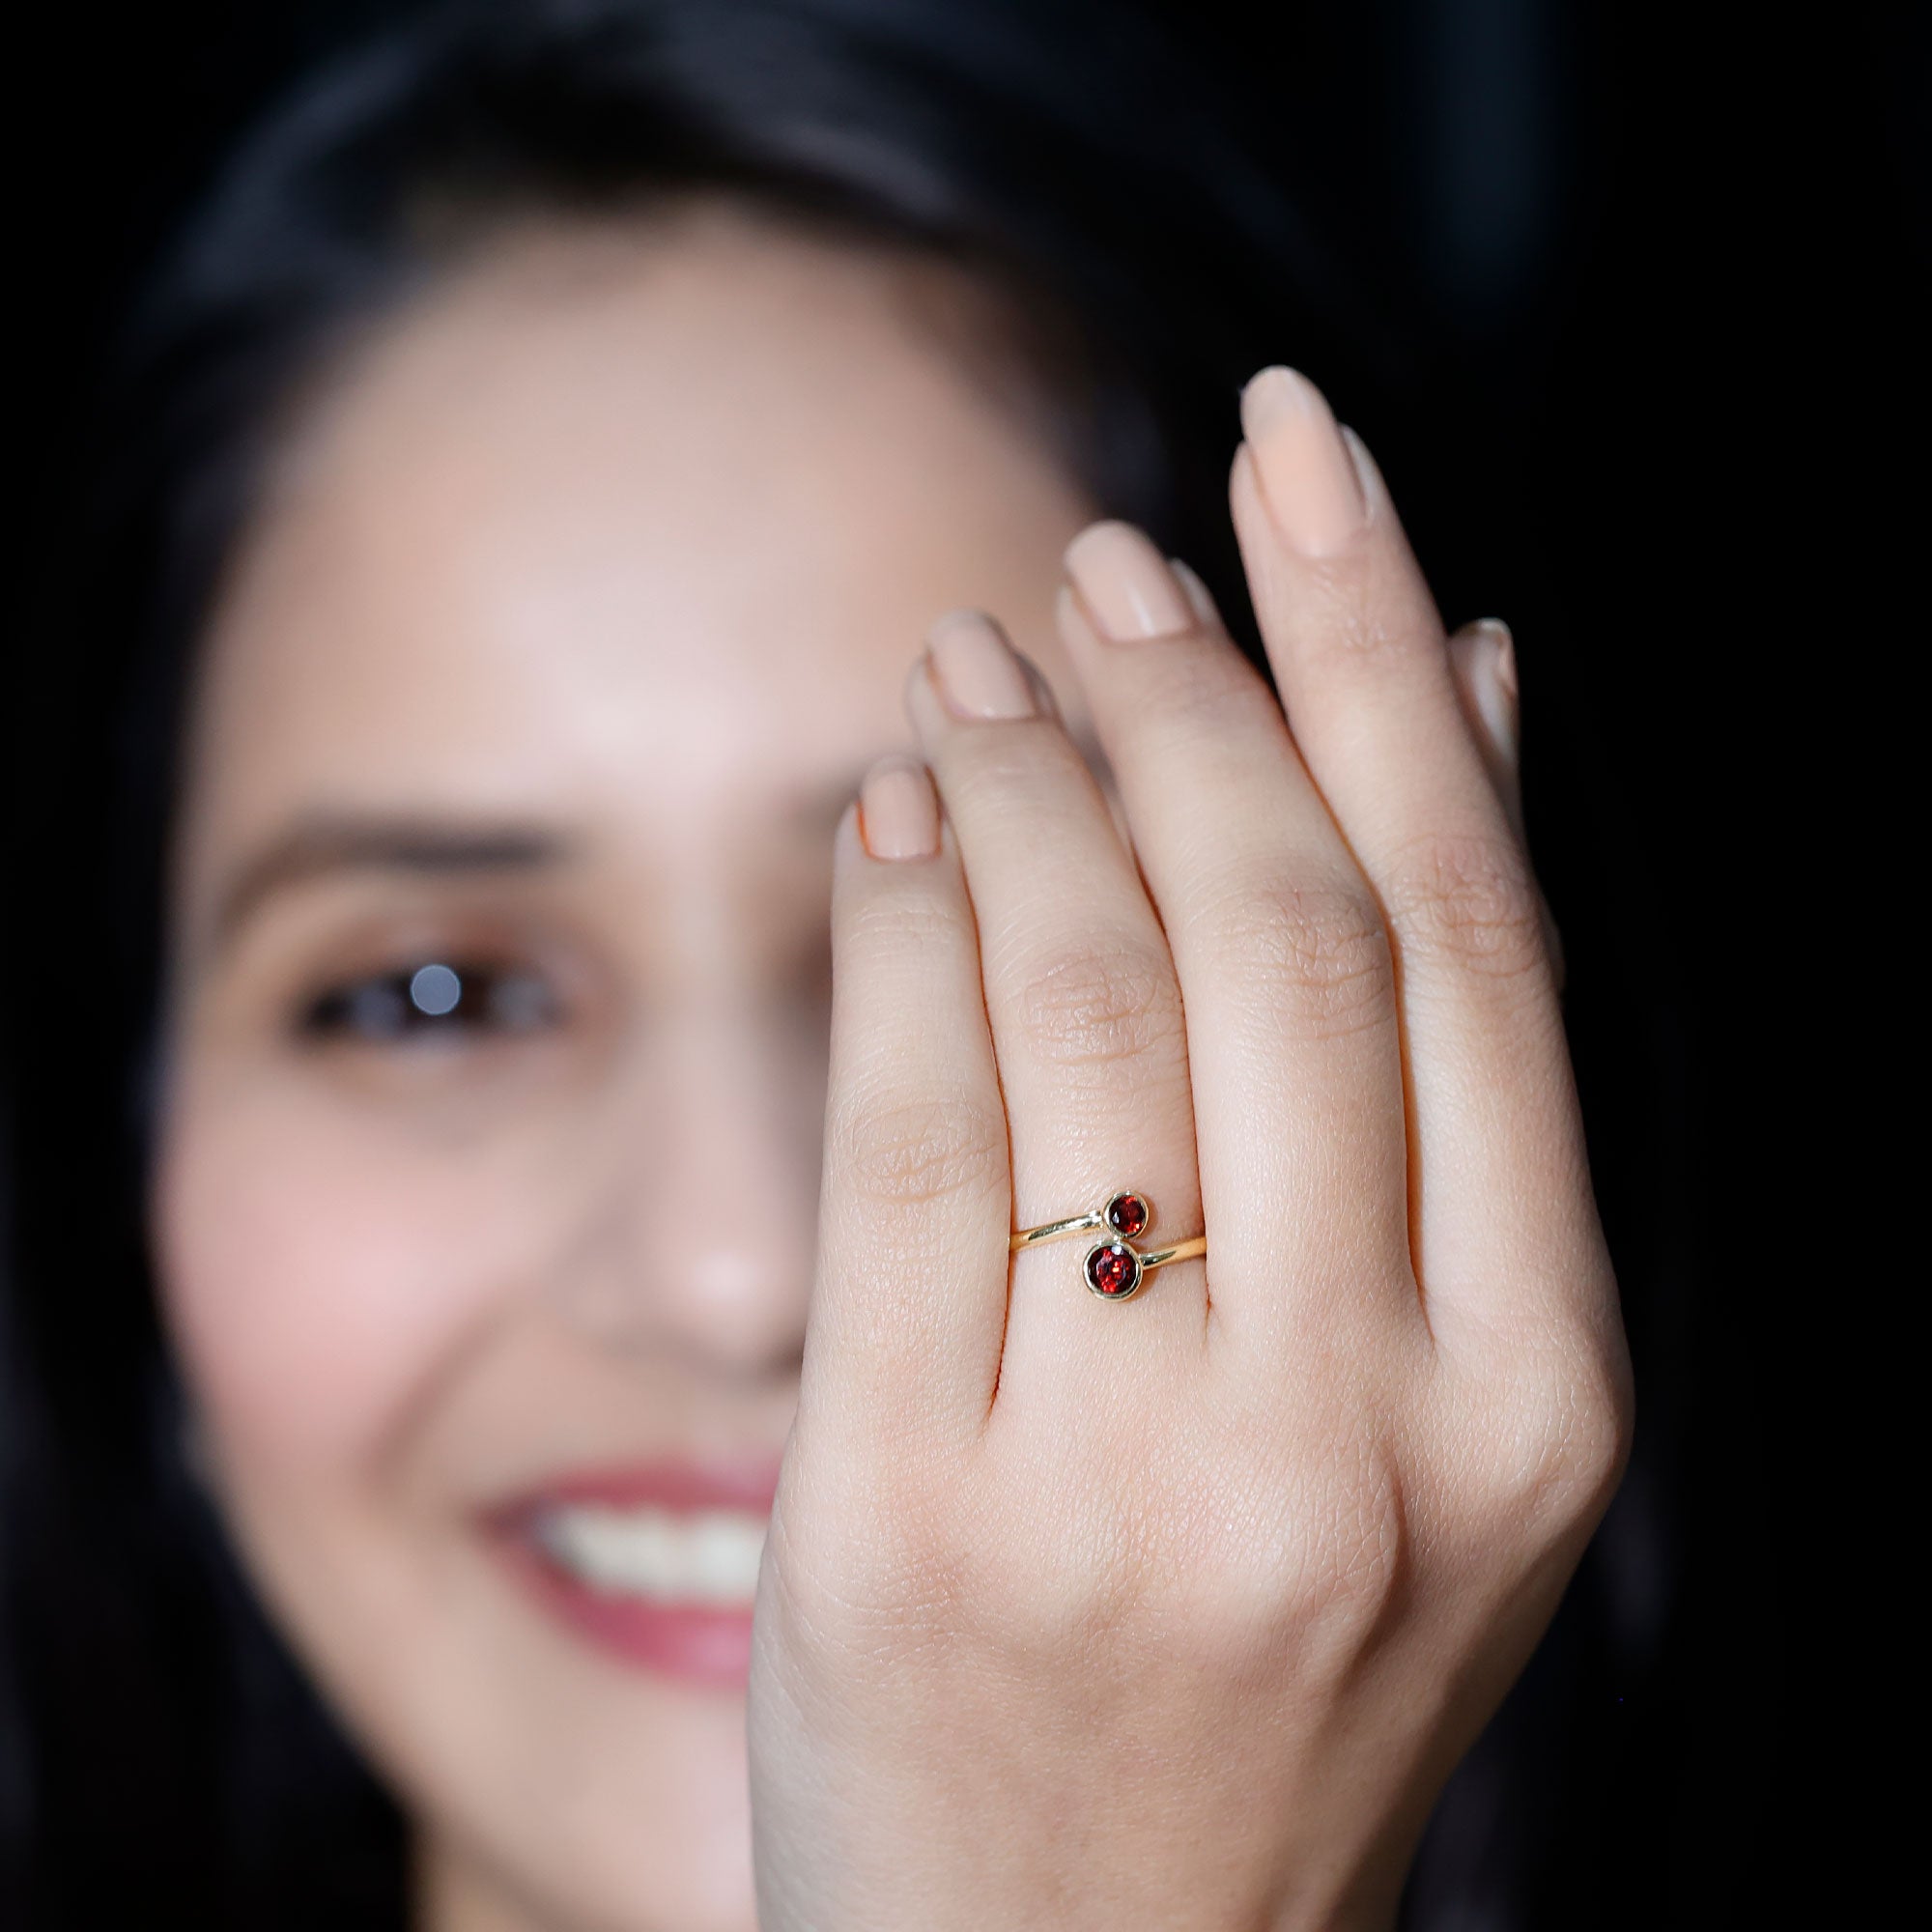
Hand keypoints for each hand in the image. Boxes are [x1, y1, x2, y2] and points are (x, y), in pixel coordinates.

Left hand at [746, 366, 1630, 1931]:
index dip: (1377, 656)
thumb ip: (1449, 1059)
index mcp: (1534, 1388)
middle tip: (1111, 558)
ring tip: (979, 658)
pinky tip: (891, 819)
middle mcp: (1360, 1423)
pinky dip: (894, 923)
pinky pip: (901, 1123)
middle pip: (1278, 923)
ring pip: (1078, 986)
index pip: (1464, 930)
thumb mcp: (1436, 1398)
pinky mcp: (907, 1513)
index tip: (1303, 464)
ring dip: (1021, 770)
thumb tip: (1460, 697)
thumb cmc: (1270, 1664)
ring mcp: (1131, 1478)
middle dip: (1190, 683)